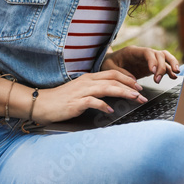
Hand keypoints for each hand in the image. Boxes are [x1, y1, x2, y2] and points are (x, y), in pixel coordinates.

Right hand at [30, 70, 146, 123]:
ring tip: (134, 98)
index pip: (112, 73)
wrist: (41, 104)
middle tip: (142, 93)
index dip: (127, 78)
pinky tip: (111, 110)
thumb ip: (94, 92)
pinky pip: (93, 102)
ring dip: (123, 92)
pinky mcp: (76, 102)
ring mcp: (81, 91)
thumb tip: (110, 98)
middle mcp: (86, 82)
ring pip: (107, 88)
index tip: (138, 85)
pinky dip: (103, 105)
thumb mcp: (79, 92)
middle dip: (131, 85)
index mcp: (88, 78)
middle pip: (113, 79)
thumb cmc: (60, 100)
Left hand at [102, 45, 180, 83]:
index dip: (152, 61)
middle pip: (158, 54)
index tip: (153, 72)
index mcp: (132, 51)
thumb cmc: (108, 63)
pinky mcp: (150, 66)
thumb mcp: (108, 67)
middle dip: (161, 66)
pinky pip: (163, 66)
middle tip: (157, 79)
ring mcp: (148, 59)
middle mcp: (142, 53)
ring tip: (175, 73)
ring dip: (171, 64)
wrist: (109, 62)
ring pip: (164, 57)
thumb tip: (133, 81)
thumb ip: (120, 72)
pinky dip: (169, 70)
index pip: (147, 52)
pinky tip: (174, 76)